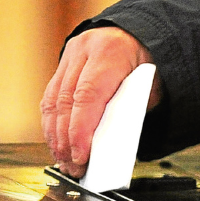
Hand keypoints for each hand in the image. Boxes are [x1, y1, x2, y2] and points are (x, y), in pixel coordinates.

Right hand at [41, 26, 162, 177]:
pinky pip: (51, 97)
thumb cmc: (146, 64)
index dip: (80, 130)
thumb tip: (108, 146)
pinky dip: (52, 123)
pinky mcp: (62, 65)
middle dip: (66, 139)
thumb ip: (128, 112)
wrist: (139, 34)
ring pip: (53, 101)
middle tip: (73, 166)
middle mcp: (84, 50)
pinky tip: (57, 143)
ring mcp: (70, 55)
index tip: (80, 156)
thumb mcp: (148, 88)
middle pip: (66, 101)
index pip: (88, 96)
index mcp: (110, 52)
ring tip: (64, 160)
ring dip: (55, 135)